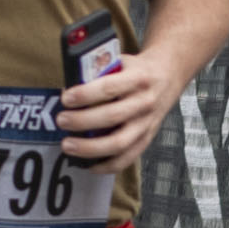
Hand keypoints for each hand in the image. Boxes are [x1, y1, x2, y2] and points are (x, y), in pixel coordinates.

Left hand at [55, 58, 179, 169]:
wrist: (166, 77)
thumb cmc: (135, 69)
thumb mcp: (120, 61)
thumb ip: (97, 72)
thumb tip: (66, 91)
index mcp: (137, 78)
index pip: (109, 88)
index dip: (85, 95)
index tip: (65, 99)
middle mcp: (144, 103)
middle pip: (112, 117)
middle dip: (82, 121)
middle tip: (62, 121)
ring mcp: (146, 124)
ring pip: (119, 143)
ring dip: (90, 148)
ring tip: (68, 145)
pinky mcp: (147, 139)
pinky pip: (127, 158)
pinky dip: (107, 166)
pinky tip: (89, 165)